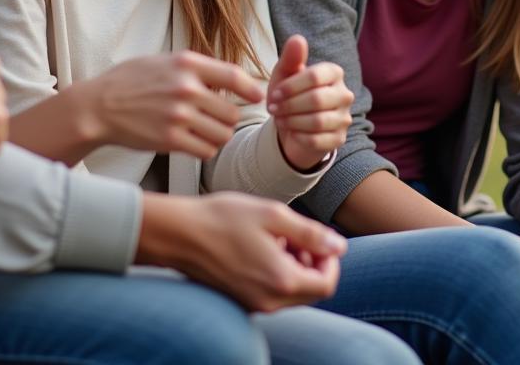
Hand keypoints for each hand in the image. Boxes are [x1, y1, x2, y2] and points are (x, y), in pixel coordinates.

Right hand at [78, 51, 263, 158]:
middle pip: (231, 112)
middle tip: (216, 119)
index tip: (258, 97)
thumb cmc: (130, 81)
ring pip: (222, 134)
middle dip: (227, 118)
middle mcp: (186, 88)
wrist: (98, 106)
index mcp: (186, 64)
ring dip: (218, 136)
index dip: (251, 89)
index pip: (233, 76)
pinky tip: (193, 142)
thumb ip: (194, 68)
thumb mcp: (163, 61)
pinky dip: (205, 149)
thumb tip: (227, 80)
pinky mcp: (170, 140)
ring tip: (204, 132)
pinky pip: (206, 150)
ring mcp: (178, 115)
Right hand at [137, 191, 345, 311]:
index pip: (326, 283)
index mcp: (281, 280)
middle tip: (294, 235)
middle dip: (311, 262)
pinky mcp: (240, 301)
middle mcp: (269, 301)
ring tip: (274, 238)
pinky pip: (271, 293)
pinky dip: (275, 274)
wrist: (180, 233)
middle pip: (311, 291)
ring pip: (291, 293)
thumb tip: (339, 246)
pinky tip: (258, 248)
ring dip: (293, 267)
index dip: (329, 259)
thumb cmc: (223, 218)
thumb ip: (310, 233)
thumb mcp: (272, 215)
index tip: (316, 238)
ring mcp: (253, 304)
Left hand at [267, 35, 352, 170]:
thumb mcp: (284, 74)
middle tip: (273, 108)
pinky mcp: (339, 139)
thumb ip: (291, 57)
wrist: (292, 126)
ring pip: (317, 121)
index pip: (314, 77)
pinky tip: (291, 132)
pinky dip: (298, 136)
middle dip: (289, 105)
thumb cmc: (289, 95)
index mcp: (334, 73)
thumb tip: (298, 39)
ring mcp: (344, 118)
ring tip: (279, 119)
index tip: (274, 94)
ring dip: (292, 121)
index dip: (290, 87)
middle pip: (316, 100)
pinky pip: (317, 140)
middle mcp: (345, 94)